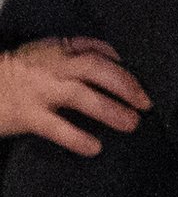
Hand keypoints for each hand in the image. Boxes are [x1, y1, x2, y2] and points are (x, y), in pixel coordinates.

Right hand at [0, 35, 149, 155]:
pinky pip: (57, 128)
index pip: (95, 50)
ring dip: (110, 110)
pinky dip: (78, 138)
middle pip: (95, 70)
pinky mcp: (27, 115)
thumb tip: (112, 54)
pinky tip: (95, 147)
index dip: (121, 63)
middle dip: (125, 85)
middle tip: (145, 102)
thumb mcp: (42, 52)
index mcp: (54, 50)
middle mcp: (49, 67)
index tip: (140, 77)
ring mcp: (38, 91)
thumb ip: (73, 49)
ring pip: (81, 96)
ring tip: (131, 123)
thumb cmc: (14, 73)